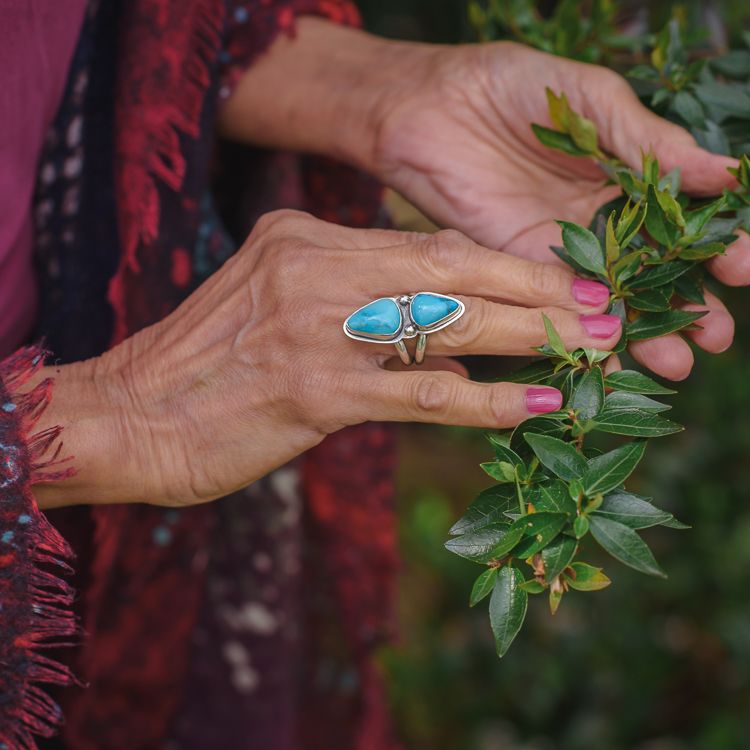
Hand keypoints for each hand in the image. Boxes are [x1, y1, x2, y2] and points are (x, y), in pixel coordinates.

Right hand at [33, 211, 621, 507]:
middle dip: (535, 289)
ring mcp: (314, 329)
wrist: (129, 415)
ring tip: (592, 352)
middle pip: (450, 268)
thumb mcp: (273, 305)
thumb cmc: (204, 368)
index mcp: (301, 236)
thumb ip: (350, 303)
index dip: (502, 261)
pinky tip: (534, 406)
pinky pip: (420, 392)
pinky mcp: (314, 393)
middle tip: (600, 308)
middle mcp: (311, 268)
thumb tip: (439, 326)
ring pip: (447, 322)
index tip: (560, 278)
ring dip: (528, 339)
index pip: (425, 241)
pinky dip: (484, 398)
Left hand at [373, 41, 746, 379]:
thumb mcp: (591, 101)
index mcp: (628, 175)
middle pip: (655, 273)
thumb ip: (649, 142)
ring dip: (645, 333)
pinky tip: (610, 362)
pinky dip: (582, 336)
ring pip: (611, 300)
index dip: (717, 246)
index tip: (743, 268)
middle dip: (689, 307)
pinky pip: (556, 308)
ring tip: (678, 363)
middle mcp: (599, 220)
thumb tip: (726, 174)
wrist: (429, 106)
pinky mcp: (517, 268)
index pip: (684, 220)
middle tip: (715, 338)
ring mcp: (560, 249)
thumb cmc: (511, 86)